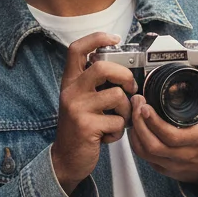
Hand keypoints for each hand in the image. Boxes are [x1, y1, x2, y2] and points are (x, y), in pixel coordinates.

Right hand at [50, 32, 137, 193]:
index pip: (77, 49)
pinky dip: (118, 133)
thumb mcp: (81, 102)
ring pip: (116, 96)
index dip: (97, 38)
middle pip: (102, 67)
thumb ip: (96, 86)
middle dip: (125, 76)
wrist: (66, 159)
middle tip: (130, 89)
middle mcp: (70, 92)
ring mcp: (77, 108)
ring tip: (118, 121)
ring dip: (125, 112)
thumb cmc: (80, 128)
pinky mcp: (85, 126)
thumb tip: (124, 72)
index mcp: (70, 82)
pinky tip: (108, 137)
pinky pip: (116, 123)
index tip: (115, 38)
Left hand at [129, 59, 197, 188]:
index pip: (171, 136)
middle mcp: (185, 155)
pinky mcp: (165, 170)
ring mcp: (174, 165)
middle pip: (153, 146)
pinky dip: (137, 144)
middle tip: (135, 105)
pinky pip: (146, 159)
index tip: (145, 106)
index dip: (154, 122)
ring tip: (133, 115)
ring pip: (146, 154)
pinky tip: (136, 129)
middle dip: (139, 124)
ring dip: (135, 134)